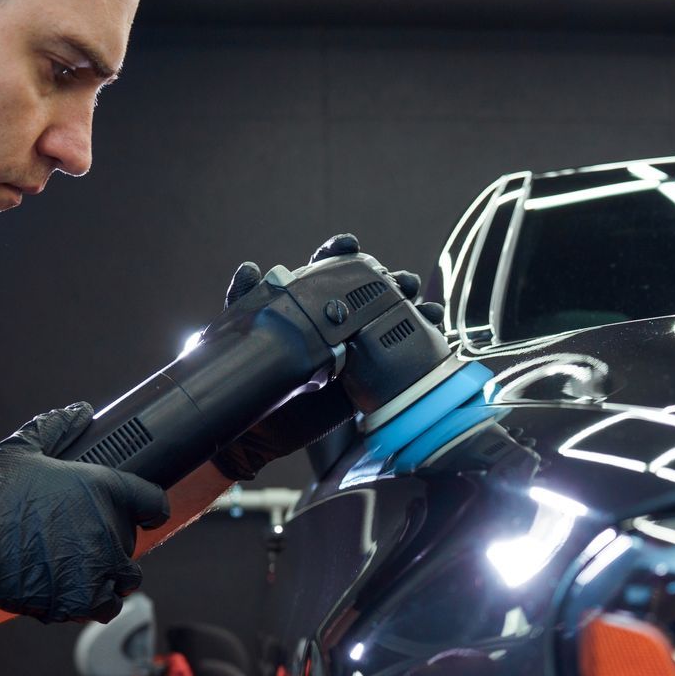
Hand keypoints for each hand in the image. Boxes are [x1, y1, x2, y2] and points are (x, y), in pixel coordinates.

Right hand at [0, 405, 169, 622]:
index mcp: (104, 491)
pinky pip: (105, 606)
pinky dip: (95, 602)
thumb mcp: (22, 450)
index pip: (154, 502)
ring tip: (86, 570)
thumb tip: (79, 411)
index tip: (145, 512)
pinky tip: (74, 591)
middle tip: (88, 541)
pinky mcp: (80, 601)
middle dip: (116, 544)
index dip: (150, 507)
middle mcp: (108, 532)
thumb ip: (56, 428)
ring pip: (125, 580)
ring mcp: (98, 570)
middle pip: (134, 545)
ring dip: (112, 576)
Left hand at [209, 236, 443, 480]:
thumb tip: (250, 268)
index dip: (340, 253)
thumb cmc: (246, 380)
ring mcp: (357, 348)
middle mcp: (336, 322)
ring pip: (391, 316)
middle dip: (390, 279)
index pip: (327, 270)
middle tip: (399, 280)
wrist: (258, 431)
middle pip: (370, 290)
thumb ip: (245, 301)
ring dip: (410, 302)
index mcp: (306, 306)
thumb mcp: (242, 336)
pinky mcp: (370, 375)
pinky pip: (401, 352)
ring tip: (418, 300)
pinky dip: (422, 334)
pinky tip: (432, 325)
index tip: (350, 244)